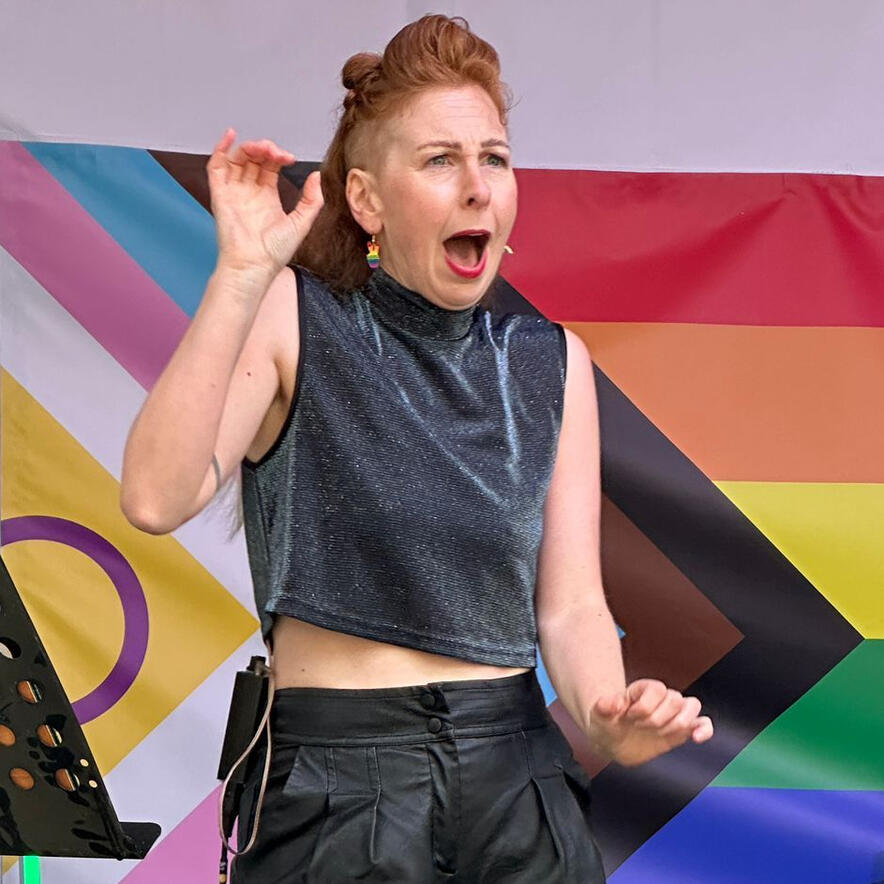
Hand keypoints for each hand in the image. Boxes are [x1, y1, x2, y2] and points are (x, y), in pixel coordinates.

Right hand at [206, 128, 323, 276]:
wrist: (255, 266)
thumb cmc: (275, 252)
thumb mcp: (301, 223)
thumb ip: (312, 200)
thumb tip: (316, 176)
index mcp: (267, 197)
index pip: (270, 166)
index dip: (278, 156)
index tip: (289, 158)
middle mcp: (249, 192)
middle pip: (253, 159)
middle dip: (265, 149)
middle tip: (275, 152)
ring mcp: (233, 192)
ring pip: (237, 159)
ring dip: (248, 147)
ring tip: (261, 148)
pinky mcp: (219, 195)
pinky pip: (216, 167)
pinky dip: (221, 149)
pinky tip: (230, 136)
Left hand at [589, 679, 712, 767]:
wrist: (613, 742)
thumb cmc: (607, 724)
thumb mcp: (598, 715)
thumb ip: (604, 706)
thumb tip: (615, 701)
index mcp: (642, 690)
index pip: (657, 689)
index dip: (645, 706)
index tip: (629, 717)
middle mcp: (660, 699)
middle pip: (675, 699)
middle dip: (658, 719)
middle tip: (639, 728)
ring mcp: (672, 714)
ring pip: (692, 707)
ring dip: (677, 724)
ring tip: (659, 734)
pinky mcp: (680, 731)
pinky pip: (703, 724)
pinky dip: (704, 729)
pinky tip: (696, 738)